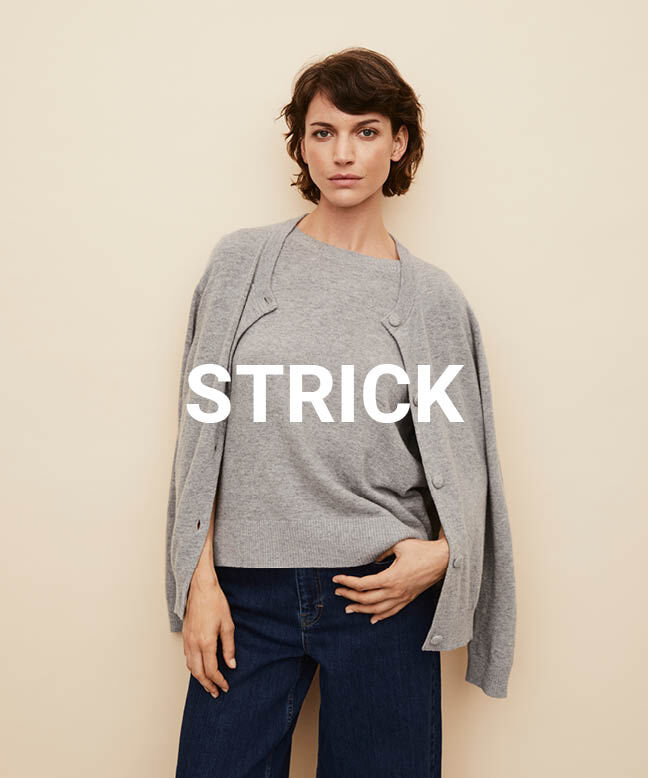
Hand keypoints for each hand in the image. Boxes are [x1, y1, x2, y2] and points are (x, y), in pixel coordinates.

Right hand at [182, 572, 236, 697]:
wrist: (200, 588)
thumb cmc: (215, 603)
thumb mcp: (228, 625)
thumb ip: (229, 647)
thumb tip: (231, 665)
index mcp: (206, 642)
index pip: (212, 670)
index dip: (219, 681)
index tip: (225, 687)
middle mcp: (194, 644)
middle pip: (198, 673)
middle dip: (207, 685)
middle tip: (215, 692)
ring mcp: (187, 640)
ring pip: (190, 666)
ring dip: (199, 678)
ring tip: (208, 684)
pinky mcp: (185, 635)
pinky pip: (187, 657)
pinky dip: (193, 667)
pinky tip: (200, 667)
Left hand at [331, 537, 449, 623]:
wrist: (443, 560)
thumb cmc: (421, 550)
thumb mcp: (399, 545)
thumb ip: (382, 552)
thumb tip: (370, 559)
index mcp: (391, 577)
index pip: (363, 584)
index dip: (347, 582)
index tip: (336, 579)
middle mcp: (395, 591)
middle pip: (366, 599)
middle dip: (349, 597)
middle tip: (338, 593)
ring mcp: (403, 597)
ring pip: (377, 610)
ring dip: (361, 610)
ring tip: (348, 609)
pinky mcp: (409, 599)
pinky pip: (392, 612)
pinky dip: (380, 616)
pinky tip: (372, 619)